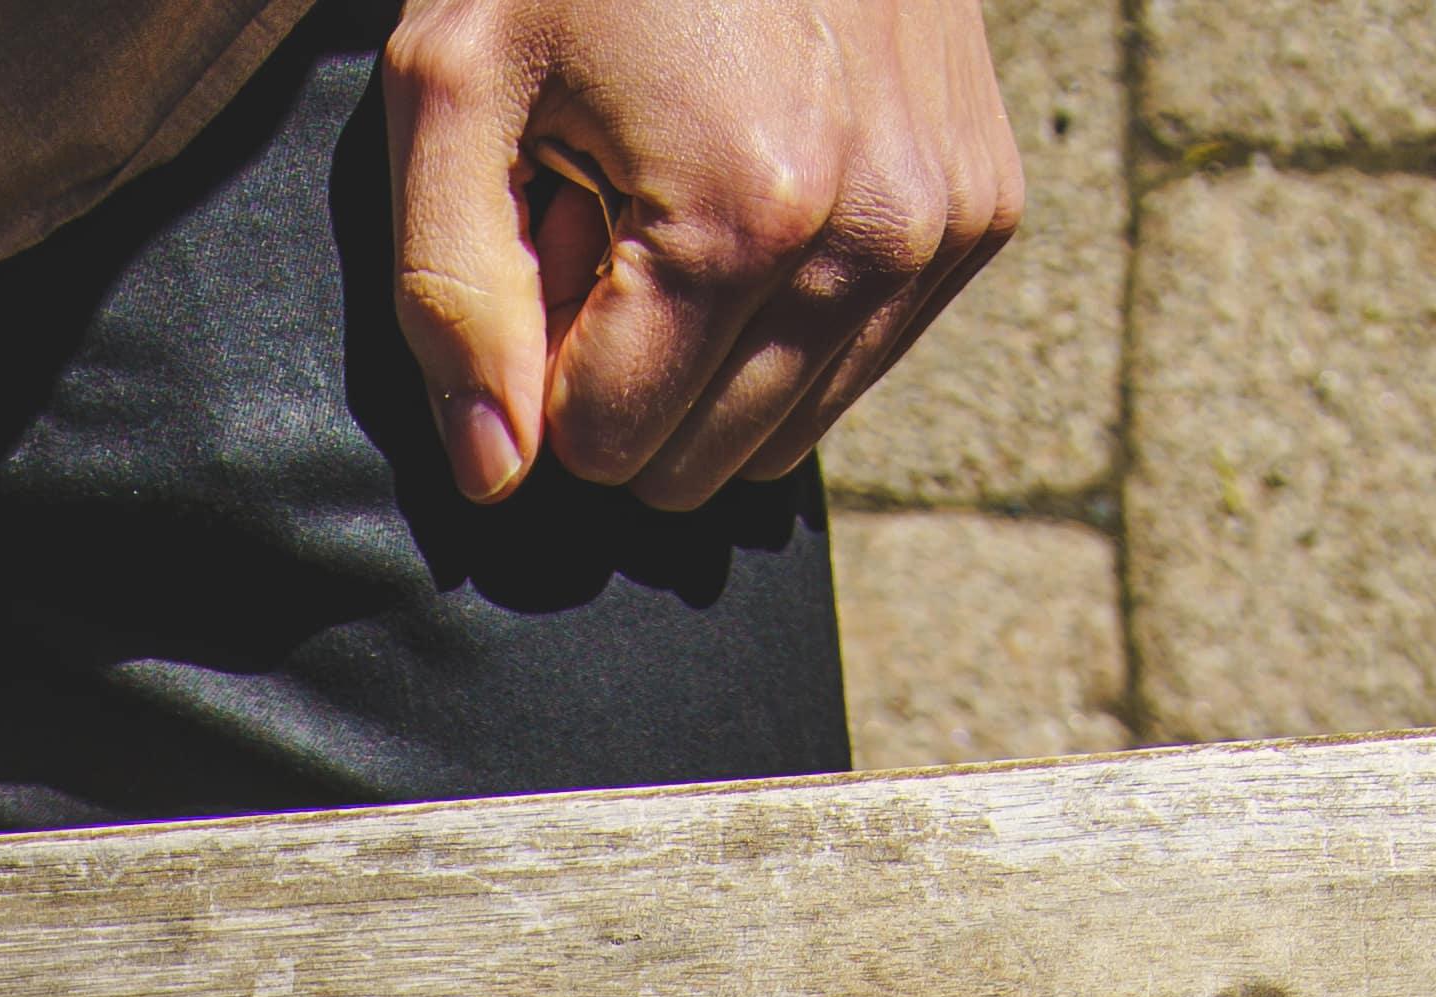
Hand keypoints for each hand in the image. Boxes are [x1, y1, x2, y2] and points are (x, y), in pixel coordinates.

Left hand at [384, 0, 1023, 511]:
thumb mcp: (457, 83)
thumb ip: (451, 297)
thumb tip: (494, 474)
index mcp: (742, 217)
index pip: (605, 443)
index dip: (549, 353)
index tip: (556, 221)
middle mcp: (871, 236)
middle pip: (695, 459)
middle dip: (632, 358)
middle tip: (615, 201)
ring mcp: (943, 225)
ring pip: (780, 432)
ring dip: (711, 343)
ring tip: (687, 183)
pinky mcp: (983, 210)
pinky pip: (852, 362)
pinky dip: (792, 303)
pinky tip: (766, 171)